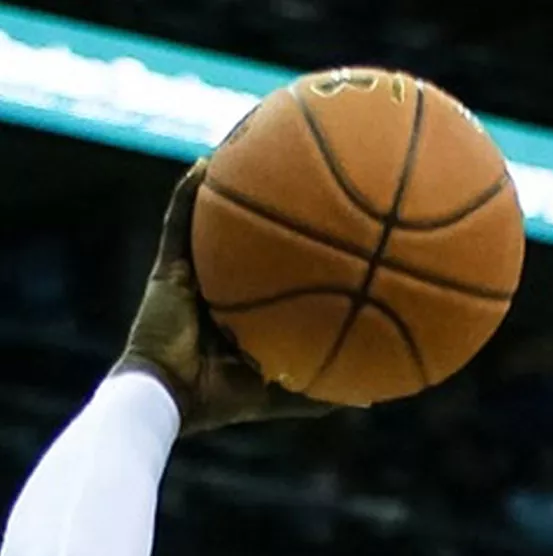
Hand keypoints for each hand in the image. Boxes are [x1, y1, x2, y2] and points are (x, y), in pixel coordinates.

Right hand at [116, 162, 332, 434]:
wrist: (172, 399)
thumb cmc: (223, 400)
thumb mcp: (283, 394)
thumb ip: (320, 392)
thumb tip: (370, 398)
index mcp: (245, 311)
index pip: (274, 273)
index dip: (296, 252)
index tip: (328, 227)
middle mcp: (221, 287)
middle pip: (248, 239)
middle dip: (268, 206)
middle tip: (296, 172)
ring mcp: (193, 274)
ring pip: (211, 221)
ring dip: (225, 185)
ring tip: (244, 142)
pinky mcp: (166, 269)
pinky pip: (177, 222)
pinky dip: (188, 192)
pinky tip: (206, 164)